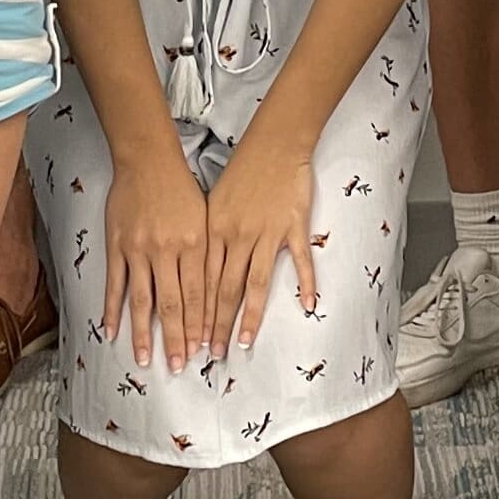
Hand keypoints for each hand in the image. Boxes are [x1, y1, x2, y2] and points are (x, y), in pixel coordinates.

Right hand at [100, 150, 209, 368]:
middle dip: (177, 339)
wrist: (148, 159)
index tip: (200, 350)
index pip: (199, 295)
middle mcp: (168, 250)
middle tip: (177, 367)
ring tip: (145, 359)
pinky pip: (115, 284)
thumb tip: (213, 291)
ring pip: (143, 301)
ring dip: (144, 334)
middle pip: (174, 304)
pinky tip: (111, 332)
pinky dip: (112, 310)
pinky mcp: (117, 246)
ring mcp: (140, 249)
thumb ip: (208, 253)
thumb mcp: (206, 217)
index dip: (200, 325)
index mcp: (196, 243)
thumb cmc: (181, 187)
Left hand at [201, 131, 322, 356]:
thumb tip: (197, 269)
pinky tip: (307, 305)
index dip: (196, 313)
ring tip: (244, 343)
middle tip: (212, 354)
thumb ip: (208, 237)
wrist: (273, 143)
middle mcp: (237, 236)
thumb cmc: (242, 171)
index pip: (201, 282)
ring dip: (250, 316)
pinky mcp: (293, 226)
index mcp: (213, 231)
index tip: (192, 339)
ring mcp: (266, 233)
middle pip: (224, 289)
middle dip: (216, 325)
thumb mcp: (214, 203)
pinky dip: (305, 283)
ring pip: (255, 284)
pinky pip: (300, 261)